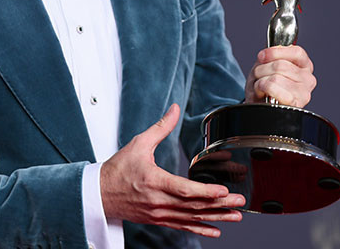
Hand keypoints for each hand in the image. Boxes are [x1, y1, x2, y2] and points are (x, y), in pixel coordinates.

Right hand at [100, 104, 244, 237]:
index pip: (184, 190)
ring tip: (235, 216)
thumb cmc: (117, 170)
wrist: (100, 193)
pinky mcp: (159, 220)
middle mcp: (158, 202)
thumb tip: (174, 109)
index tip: (223, 191)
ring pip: (191, 218)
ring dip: (215, 218)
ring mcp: (159, 214)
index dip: (205, 192)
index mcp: (154, 182)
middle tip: (240, 202)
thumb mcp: (139, 143)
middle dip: (220, 205)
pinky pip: (183, 227)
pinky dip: (200, 229)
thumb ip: (160, 127)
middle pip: (193, 206)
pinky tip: (216, 230)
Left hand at [245, 45, 315, 106]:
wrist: (259, 106)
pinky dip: (262, 88)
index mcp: (304, 65)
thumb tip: (266, 54)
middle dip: (262, 69)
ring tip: (261, 86)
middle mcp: (308, 79)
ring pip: (275, 77)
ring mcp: (304, 93)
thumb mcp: (267, 65)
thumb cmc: (265, 85)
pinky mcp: (295, 104)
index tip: (262, 56)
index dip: (275, 52)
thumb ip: (270, 56)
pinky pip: (273, 88)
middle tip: (259, 76)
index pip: (296, 52)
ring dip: (261, 80)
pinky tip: (263, 93)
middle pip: (281, 65)